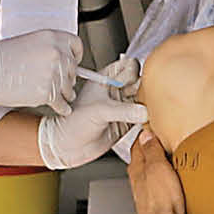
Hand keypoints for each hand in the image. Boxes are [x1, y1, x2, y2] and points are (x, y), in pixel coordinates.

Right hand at [0, 29, 81, 111]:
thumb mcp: (26, 42)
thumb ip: (46, 49)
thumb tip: (55, 60)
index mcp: (51, 38)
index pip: (76, 45)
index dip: (76, 55)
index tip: (74, 61)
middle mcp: (56, 54)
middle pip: (73, 69)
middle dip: (69, 77)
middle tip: (64, 82)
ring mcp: (53, 74)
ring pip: (69, 88)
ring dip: (66, 93)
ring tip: (63, 96)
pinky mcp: (47, 93)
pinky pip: (61, 103)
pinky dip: (62, 108)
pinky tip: (61, 108)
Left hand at [36, 78, 152, 169]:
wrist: (66, 147)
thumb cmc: (71, 124)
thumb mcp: (98, 111)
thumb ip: (123, 110)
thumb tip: (144, 111)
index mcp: (106, 79)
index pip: (129, 66)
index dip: (134, 73)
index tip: (130, 84)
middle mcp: (116, 91)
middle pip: (141, 82)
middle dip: (143, 89)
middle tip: (138, 99)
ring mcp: (123, 106)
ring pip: (144, 99)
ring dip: (147, 105)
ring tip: (141, 112)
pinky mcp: (127, 122)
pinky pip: (144, 117)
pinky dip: (148, 119)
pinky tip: (144, 122)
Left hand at [127, 129, 189, 213]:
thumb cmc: (160, 200)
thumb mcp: (157, 167)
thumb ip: (151, 151)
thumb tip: (146, 134)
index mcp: (137, 169)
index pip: (137, 147)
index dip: (143, 136)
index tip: (149, 128)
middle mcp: (137, 181)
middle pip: (139, 160)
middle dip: (146, 150)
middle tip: (155, 140)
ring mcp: (144, 193)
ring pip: (146, 173)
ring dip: (152, 165)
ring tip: (162, 158)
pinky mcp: (153, 203)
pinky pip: (154, 185)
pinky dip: (158, 178)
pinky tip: (166, 181)